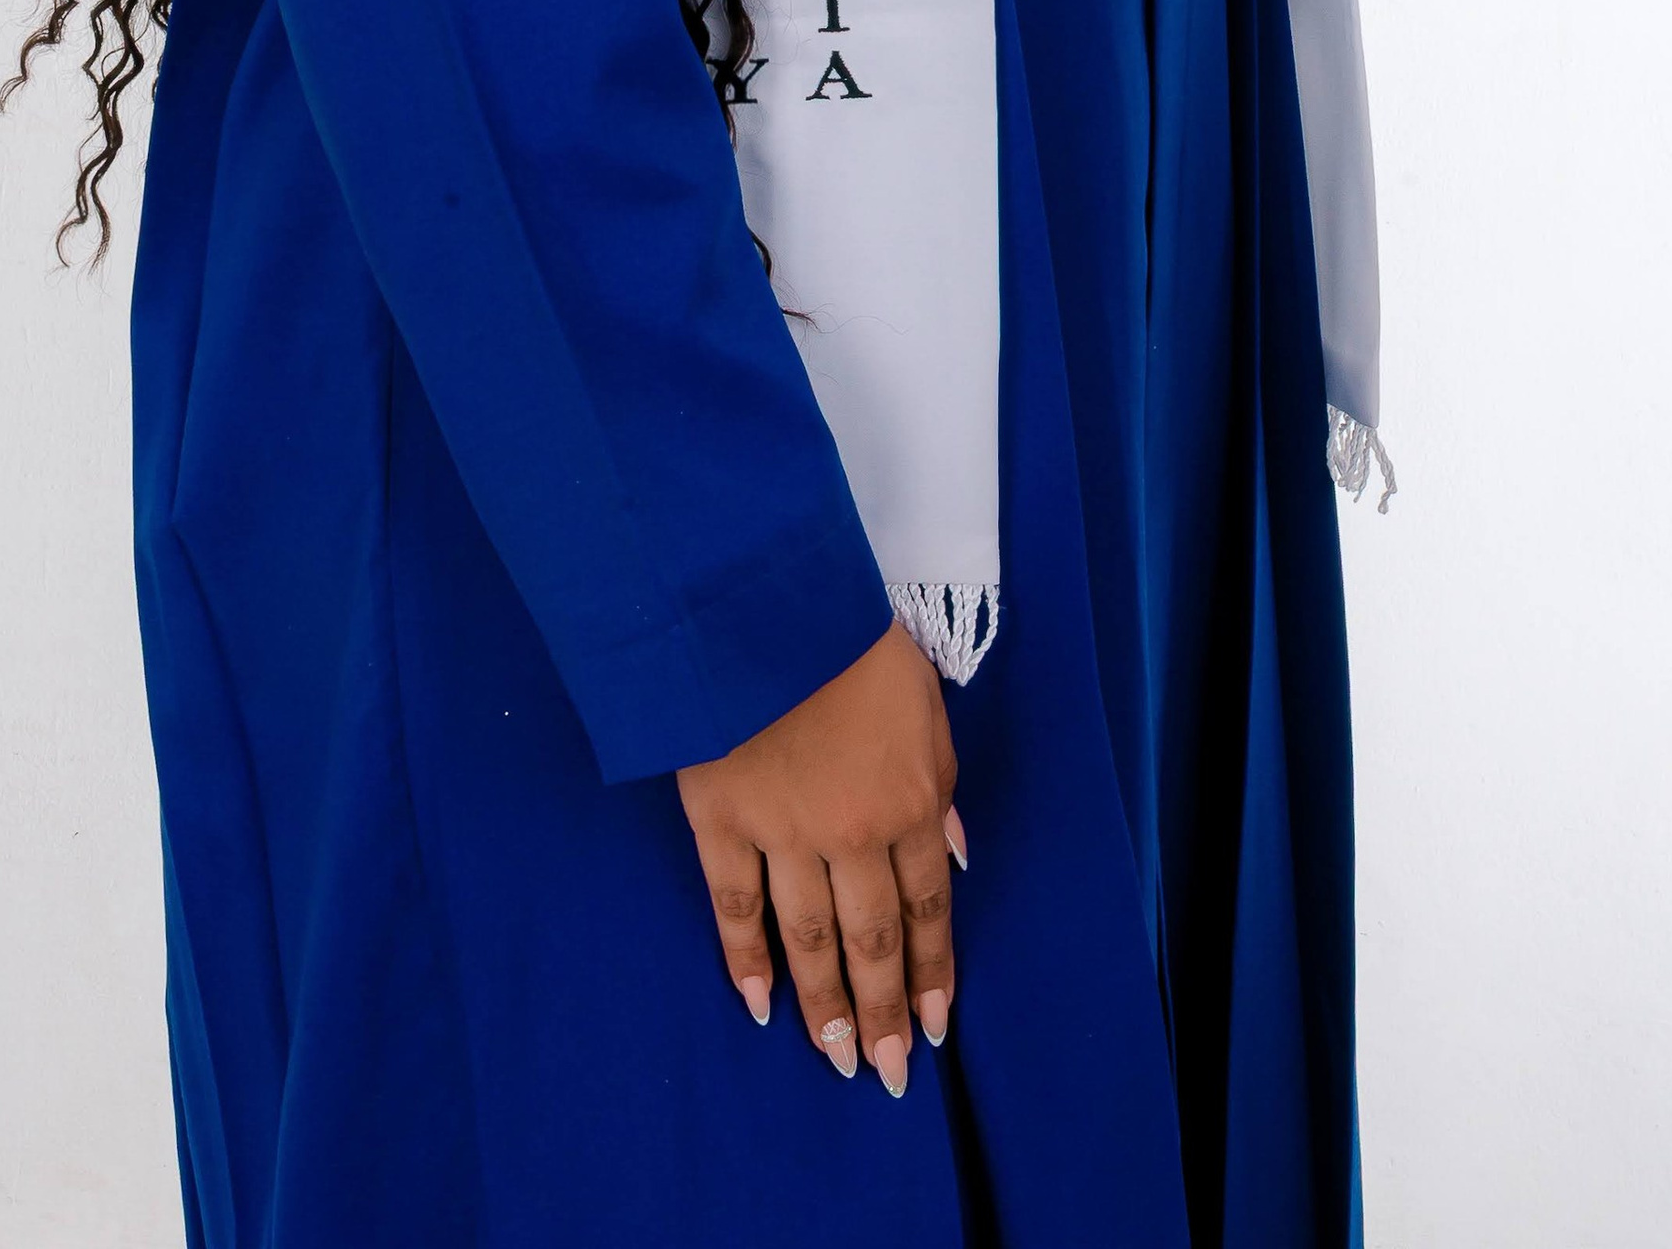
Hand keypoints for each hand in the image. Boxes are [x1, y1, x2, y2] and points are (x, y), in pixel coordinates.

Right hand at [676, 617, 961, 1095]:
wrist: (759, 599)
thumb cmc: (848, 632)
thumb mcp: (923, 695)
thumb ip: (937, 777)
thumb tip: (951, 849)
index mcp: (909, 798)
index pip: (927, 905)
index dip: (933, 969)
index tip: (937, 1024)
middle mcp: (852, 832)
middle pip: (872, 940)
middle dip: (885, 1011)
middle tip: (891, 1072)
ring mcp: (782, 833)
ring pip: (811, 939)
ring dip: (826, 1007)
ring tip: (839, 1062)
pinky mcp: (720, 820)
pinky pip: (735, 905)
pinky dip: (746, 958)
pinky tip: (759, 1004)